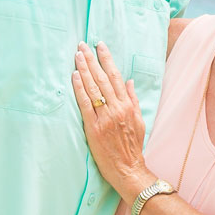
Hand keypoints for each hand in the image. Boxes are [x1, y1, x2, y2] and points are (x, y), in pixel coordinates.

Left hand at [70, 42, 150, 197]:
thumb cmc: (133, 146)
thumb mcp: (139, 120)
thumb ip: (133, 100)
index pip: (115, 76)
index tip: (100, 46)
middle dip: (92, 59)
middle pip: (102, 78)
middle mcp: (117, 108)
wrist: (129, 169)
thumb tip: (129, 81)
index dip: (107, 59)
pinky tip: (74, 76)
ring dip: (84, 69)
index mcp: (128, 105)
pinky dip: (79, 88)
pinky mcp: (94, 127)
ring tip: (77, 55)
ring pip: (93, 88)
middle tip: (82, 45)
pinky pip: (85, 104)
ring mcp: (105, 117)